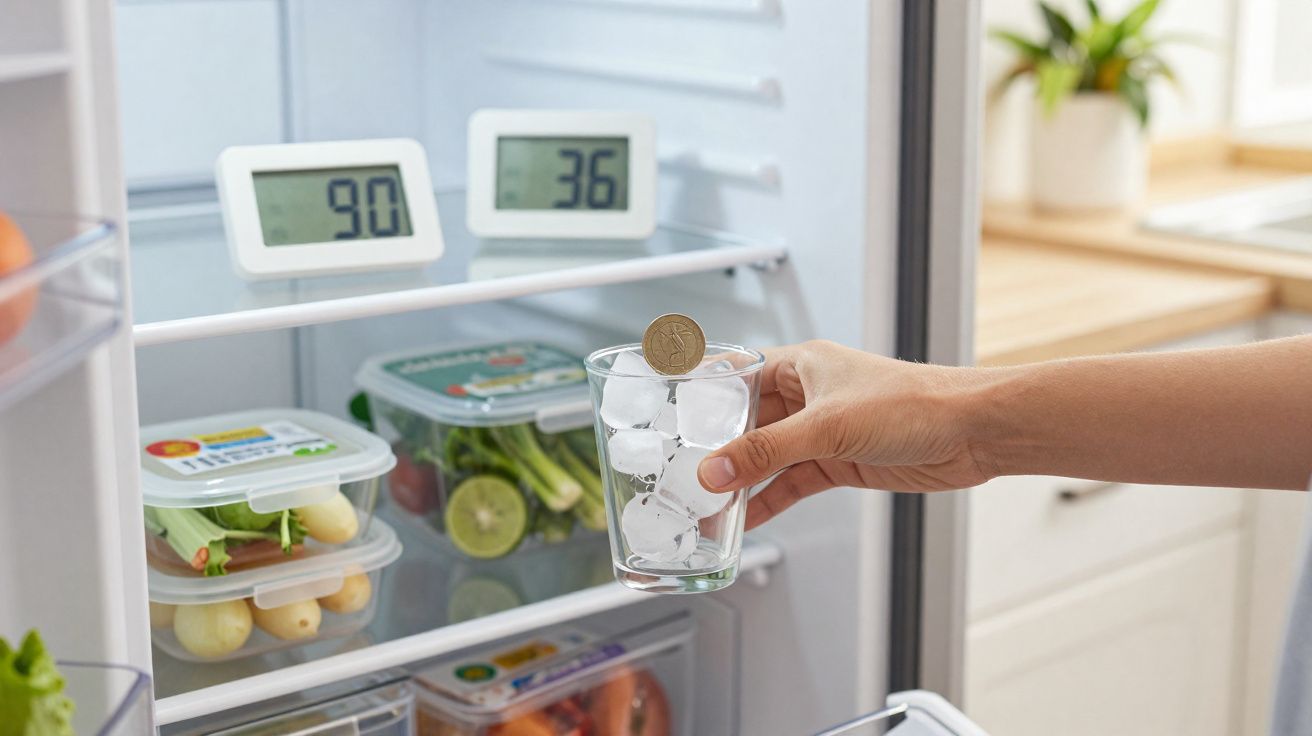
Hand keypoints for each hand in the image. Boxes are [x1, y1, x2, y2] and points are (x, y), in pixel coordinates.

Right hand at [696, 340, 993, 528]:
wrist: (971, 433)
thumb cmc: (914, 403)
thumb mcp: (826, 428)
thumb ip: (766, 452)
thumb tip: (716, 471)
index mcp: (800, 364)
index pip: (736, 374)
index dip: (702, 393)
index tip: (668, 412)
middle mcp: (807, 394)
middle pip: (747, 423)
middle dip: (717, 450)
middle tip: (682, 475)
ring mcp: (822, 430)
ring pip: (767, 457)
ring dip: (742, 482)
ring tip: (707, 507)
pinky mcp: (839, 462)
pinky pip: (791, 482)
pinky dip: (769, 500)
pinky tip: (747, 518)